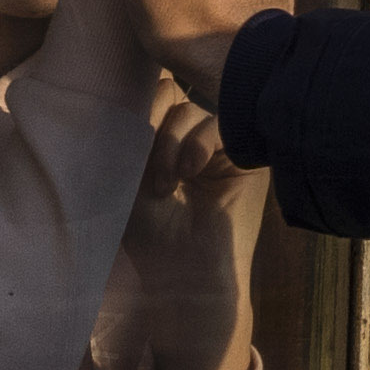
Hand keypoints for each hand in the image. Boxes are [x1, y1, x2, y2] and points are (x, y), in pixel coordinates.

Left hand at [127, 83, 261, 369]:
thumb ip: (134, 135)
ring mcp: (220, 147)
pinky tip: (188, 173)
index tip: (125, 149)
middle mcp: (193, 139)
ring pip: (192, 109)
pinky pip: (220, 125)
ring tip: (165, 186)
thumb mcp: (130, 179)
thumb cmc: (151, 238)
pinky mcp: (244, 158)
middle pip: (170, 94)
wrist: (184, 279)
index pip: (151, 97)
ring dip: (170, 143)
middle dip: (152, 127)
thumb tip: (142, 89)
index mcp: (163, 142)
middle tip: (147, 172)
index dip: (137, 112)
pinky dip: (198, 143)